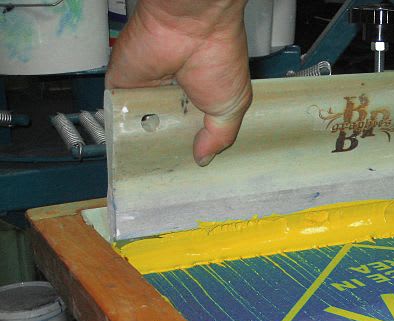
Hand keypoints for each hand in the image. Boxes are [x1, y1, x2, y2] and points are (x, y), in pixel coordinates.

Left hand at [106, 0, 251, 165]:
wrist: (191, 26)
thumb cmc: (219, 58)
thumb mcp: (231, 106)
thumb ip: (219, 136)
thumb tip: (203, 159)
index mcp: (199, 97)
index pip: (192, 130)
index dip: (193, 148)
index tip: (193, 170)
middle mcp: (171, 94)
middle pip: (165, 130)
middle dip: (167, 150)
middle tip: (171, 176)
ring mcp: (145, 90)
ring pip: (140, 126)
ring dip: (144, 144)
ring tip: (150, 171)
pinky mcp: (121, 85)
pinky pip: (116, 114)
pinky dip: (120, 132)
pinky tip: (128, 151)